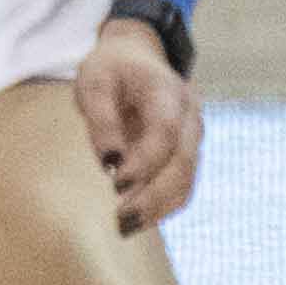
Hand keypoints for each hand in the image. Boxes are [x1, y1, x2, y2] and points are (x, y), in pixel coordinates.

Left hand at [72, 17, 201, 229]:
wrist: (135, 58)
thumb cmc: (111, 69)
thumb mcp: (93, 82)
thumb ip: (101, 120)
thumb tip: (109, 163)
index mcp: (169, 92)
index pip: (164, 132)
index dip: (145, 161)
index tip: (116, 184)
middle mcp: (189, 117)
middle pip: (182, 164)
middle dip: (154, 197)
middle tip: (121, 220)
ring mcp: (192, 138)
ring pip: (187, 181)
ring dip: (159, 208)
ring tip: (124, 226)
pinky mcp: (186, 155)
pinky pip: (182, 186)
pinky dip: (162, 205)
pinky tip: (136, 218)